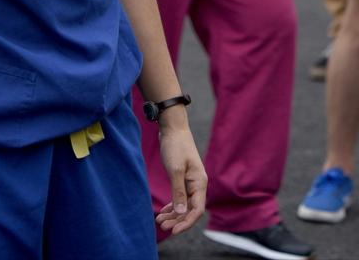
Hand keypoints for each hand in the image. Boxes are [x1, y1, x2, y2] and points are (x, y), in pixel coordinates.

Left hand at [154, 119, 206, 235]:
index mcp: (199, 183)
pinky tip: (163, 212)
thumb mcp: (175, 169)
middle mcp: (197, 184)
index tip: (174, 230)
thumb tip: (181, 212)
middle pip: (190, 210)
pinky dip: (172, 205)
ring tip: (159, 222)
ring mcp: (189, 182)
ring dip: (173, 215)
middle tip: (162, 227)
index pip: (197, 210)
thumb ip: (178, 191)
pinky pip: (179, 197)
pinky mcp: (182, 178)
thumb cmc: (175, 146)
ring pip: (183, 205)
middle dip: (177, 220)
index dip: (186, 222)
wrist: (172, 127)